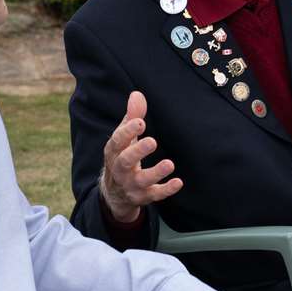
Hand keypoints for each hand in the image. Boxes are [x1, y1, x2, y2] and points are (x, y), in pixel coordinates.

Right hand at [100, 92, 181, 223]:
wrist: (114, 194)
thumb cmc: (122, 156)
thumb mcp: (124, 138)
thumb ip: (132, 117)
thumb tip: (137, 94)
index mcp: (113, 152)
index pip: (117, 141)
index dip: (127, 131)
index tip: (140, 122)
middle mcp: (119, 170)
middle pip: (125, 161)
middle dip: (138, 152)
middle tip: (153, 141)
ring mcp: (131, 185)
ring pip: (141, 180)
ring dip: (155, 173)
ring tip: (169, 164)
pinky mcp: (143, 196)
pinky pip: (154, 195)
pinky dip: (165, 190)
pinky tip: (178, 182)